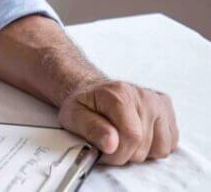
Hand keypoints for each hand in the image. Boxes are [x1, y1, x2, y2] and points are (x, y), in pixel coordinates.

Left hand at [58, 80, 178, 164]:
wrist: (93, 90)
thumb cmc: (84, 104)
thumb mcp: (74, 115)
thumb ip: (91, 129)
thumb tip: (111, 144)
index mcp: (119, 94)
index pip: (132, 136)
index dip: (117, 153)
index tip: (103, 151)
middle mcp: (143, 96)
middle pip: (144, 145)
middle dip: (125, 154)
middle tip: (110, 143)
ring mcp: (158, 102)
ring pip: (161, 148)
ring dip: (141, 152)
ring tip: (124, 139)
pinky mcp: (167, 109)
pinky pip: (170, 143)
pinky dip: (154, 147)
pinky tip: (138, 136)